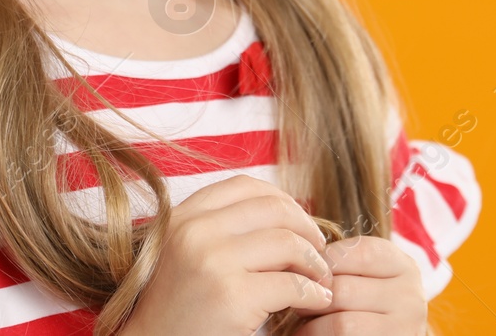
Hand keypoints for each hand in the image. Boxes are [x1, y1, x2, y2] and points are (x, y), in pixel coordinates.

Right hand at [120, 173, 335, 335]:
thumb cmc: (174, 308)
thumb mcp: (183, 253)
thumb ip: (218, 228)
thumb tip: (284, 212)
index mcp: (183, 217)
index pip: (245, 186)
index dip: (282, 200)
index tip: (299, 222)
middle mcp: (196, 232)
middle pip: (274, 210)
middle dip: (307, 229)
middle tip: (319, 251)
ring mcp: (213, 263)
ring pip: (288, 244)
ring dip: (315, 262)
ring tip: (321, 278)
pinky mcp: (232, 298)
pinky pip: (292, 285)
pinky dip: (314, 293)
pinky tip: (317, 300)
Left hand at [292, 235, 426, 334]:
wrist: (386, 334)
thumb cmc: (366, 307)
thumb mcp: (364, 278)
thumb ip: (341, 266)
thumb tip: (296, 261)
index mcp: (404, 266)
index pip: (356, 252)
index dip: (323, 260)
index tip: (305, 272)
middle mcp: (411, 296)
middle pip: (343, 289)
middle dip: (312, 296)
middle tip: (295, 302)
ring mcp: (405, 327)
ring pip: (342, 323)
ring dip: (312, 325)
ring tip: (301, 324)